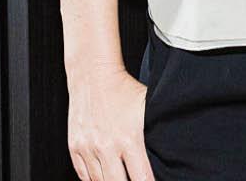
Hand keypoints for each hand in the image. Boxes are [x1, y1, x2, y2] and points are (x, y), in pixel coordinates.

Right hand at [66, 61, 151, 180]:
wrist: (94, 75)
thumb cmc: (123, 89)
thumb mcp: (146, 107)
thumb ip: (156, 130)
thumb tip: (171, 146)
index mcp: (129, 138)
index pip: (141, 178)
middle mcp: (107, 147)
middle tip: (134, 180)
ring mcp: (89, 148)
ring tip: (120, 177)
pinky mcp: (75, 147)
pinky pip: (83, 175)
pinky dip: (94, 179)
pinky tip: (103, 176)